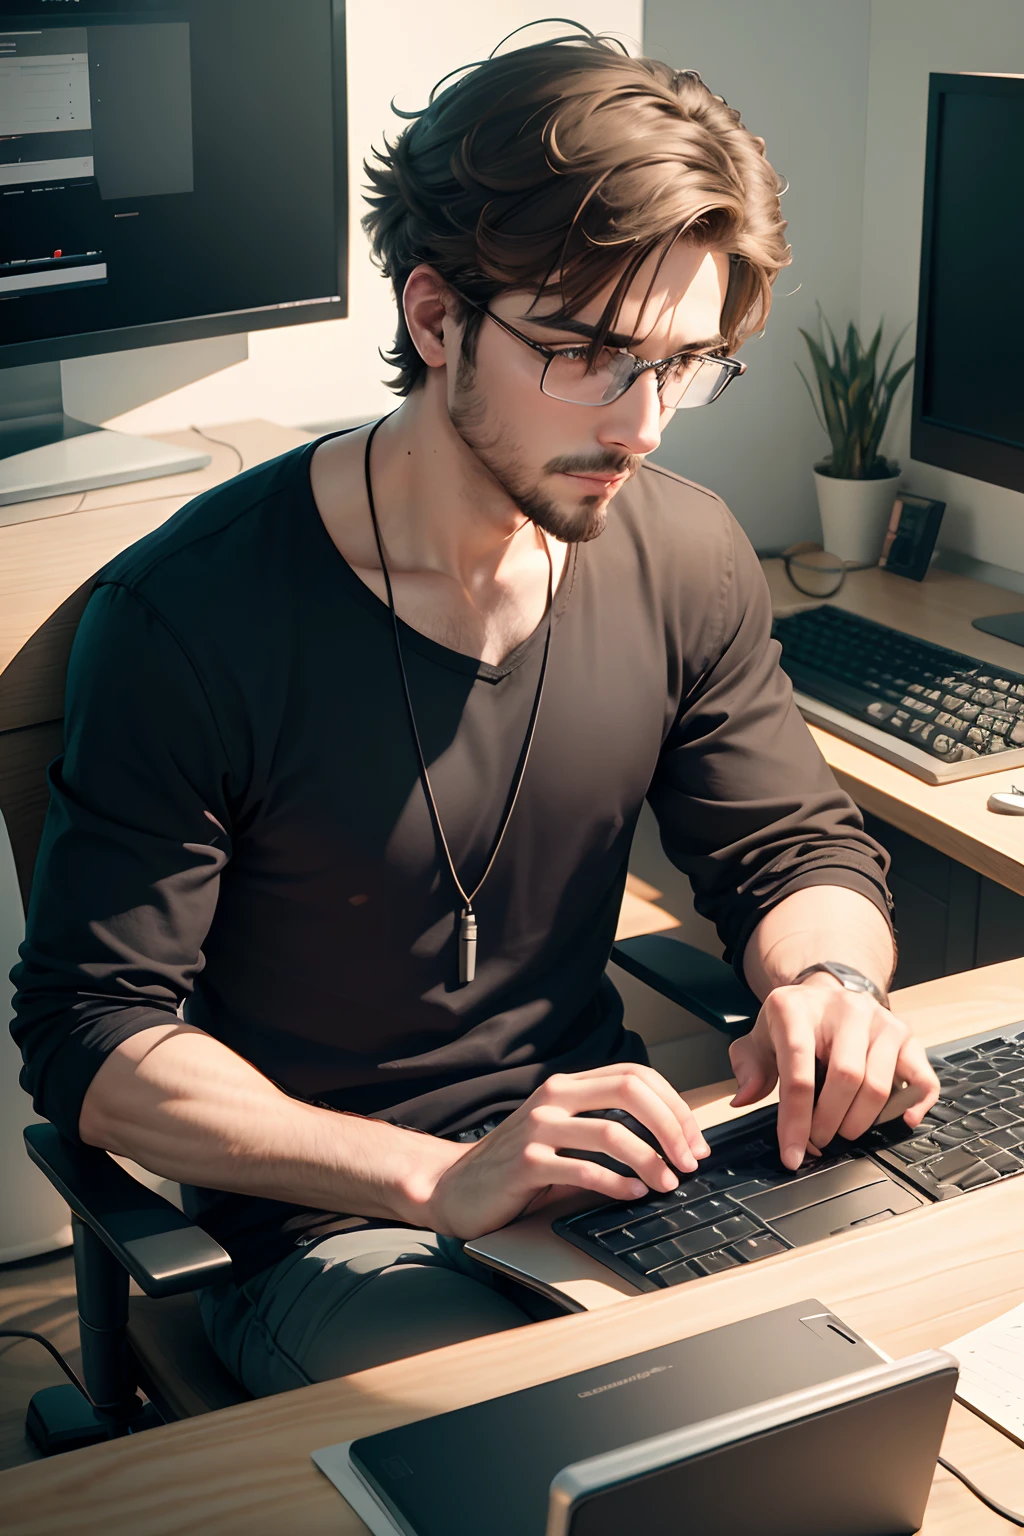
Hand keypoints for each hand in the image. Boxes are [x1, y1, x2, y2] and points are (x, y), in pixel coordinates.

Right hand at [418, 1064, 710, 1240]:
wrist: (454, 1187)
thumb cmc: (516, 1166)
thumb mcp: (563, 1137)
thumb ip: (604, 1129)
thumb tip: (672, 1143)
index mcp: (567, 1086)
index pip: (636, 1076)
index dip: (674, 1105)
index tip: (695, 1139)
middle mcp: (553, 1098)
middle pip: (630, 1092)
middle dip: (671, 1126)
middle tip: (690, 1160)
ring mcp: (536, 1129)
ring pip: (611, 1132)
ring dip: (650, 1160)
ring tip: (666, 1183)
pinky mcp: (524, 1164)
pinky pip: (581, 1170)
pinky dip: (616, 1183)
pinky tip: (631, 1194)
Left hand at [728, 972, 940, 1169]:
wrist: (827, 992)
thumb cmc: (794, 1024)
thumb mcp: (759, 1038)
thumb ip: (748, 1067)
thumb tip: (744, 1099)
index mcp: (797, 1009)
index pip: (798, 1072)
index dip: (796, 1120)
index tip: (793, 1154)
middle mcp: (845, 1009)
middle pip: (845, 1078)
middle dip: (829, 1122)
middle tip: (819, 1140)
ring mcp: (880, 1021)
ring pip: (879, 1083)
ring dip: (860, 1120)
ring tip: (843, 1131)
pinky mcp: (907, 1035)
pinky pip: (922, 1077)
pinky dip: (915, 1105)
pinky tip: (900, 1121)